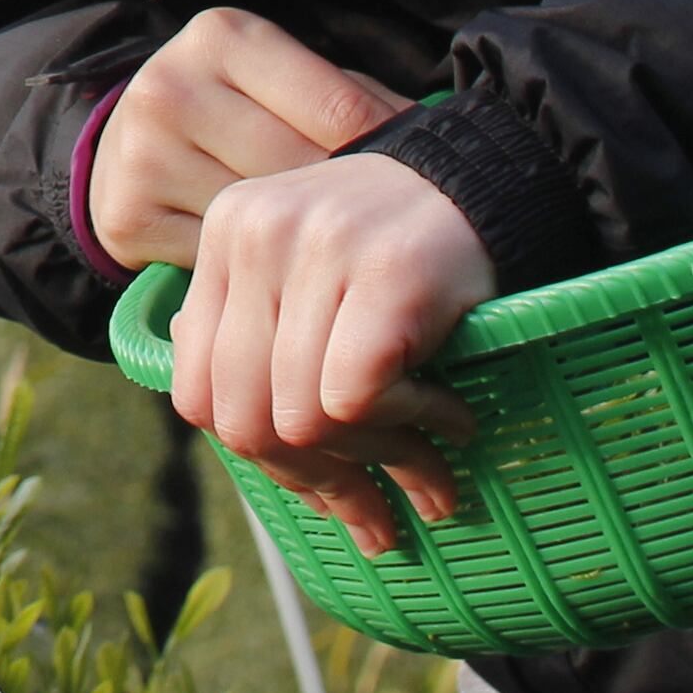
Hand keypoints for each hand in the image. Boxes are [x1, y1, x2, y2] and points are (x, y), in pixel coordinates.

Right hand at [85, 5, 413, 273]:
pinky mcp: (127, 218)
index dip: (392, 156)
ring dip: (308, 249)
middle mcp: (173, 87)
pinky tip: (283, 274)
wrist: (124, 143)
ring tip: (344, 260)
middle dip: (350, 209)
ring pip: (263, 222)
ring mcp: (144, 155)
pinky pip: (222, 262)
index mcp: (223, 38)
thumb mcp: (289, 81)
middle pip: (300, 171)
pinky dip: (257, 275)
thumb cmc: (238, 109)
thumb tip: (438, 142)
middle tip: (394, 239)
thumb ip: (357, 102)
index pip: (338, 109)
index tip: (427, 195)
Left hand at [169, 156, 494, 557]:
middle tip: (378, 516)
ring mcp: (315, 249)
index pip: (198, 392)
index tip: (321, 491)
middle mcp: (254, 237)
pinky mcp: (384, 271)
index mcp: (225, 240)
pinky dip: (411, 426)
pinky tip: (452, 417)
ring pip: (304, 418)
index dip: (257, 460)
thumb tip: (254, 448)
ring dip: (379, 464)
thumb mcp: (310, 279)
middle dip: (318, 485)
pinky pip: (359, 396)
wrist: (495, 177)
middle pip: (245, 417)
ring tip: (432, 472)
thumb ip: (266, 341)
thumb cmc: (402, 246)